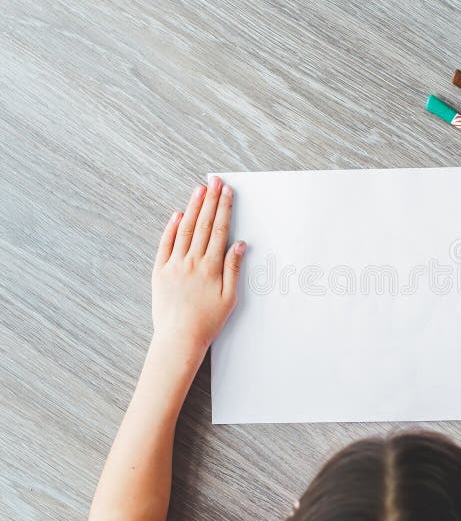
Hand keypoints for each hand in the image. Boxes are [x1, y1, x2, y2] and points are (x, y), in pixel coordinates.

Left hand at [151, 176, 244, 366]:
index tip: (227, 192)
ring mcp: (174, 265)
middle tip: (215, 181)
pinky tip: (177, 215)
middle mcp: (192, 262)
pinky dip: (171, 228)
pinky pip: (165, 245)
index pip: (219, 230)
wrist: (179, 338)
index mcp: (211, 267)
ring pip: (185, 230)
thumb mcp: (229, 298)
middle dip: (210, 200)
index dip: (224, 208)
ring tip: (199, 190)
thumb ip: (233, 269)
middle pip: (204, 224)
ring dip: (193, 208)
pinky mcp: (159, 272)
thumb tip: (239, 245)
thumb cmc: (207, 322)